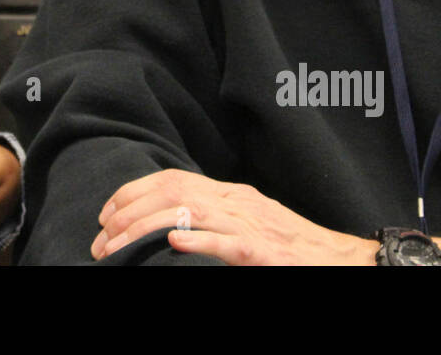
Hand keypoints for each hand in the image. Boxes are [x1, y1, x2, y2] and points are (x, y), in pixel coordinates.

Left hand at [92, 169, 370, 264]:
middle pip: (172, 190)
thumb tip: (171, 227)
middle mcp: (237, 202)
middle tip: (100, 238)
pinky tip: (173, 243)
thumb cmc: (292, 247)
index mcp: (230, 194)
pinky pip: (227, 242)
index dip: (133, 192)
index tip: (106, 213)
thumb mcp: (247, 224)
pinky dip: (198, 240)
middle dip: (128, 211)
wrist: (340, 260)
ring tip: (117, 245)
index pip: (172, 178)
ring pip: (189, 213)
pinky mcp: (263, 252)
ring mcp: (250, 225)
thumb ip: (214, 219)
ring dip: (146, 228)